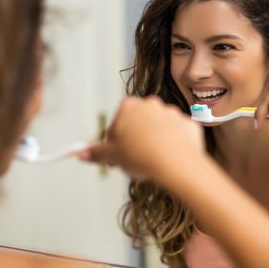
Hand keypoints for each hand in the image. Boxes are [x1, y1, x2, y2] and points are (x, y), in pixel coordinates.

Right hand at [80, 96, 204, 180]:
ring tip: (152, 163)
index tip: (116, 157)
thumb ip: (95, 152)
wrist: (175, 162)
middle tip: (133, 162)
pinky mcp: (188, 125)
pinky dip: (173, 146)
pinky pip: (177, 136)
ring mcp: (172, 113)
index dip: (114, 143)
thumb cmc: (141, 155)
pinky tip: (169, 160)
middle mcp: (151, 104)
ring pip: (158, 131)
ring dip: (154, 143)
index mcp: (129, 106)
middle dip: (135, 142)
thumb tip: (80, 153)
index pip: (116, 124)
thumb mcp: (111, 155)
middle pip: (138, 125)